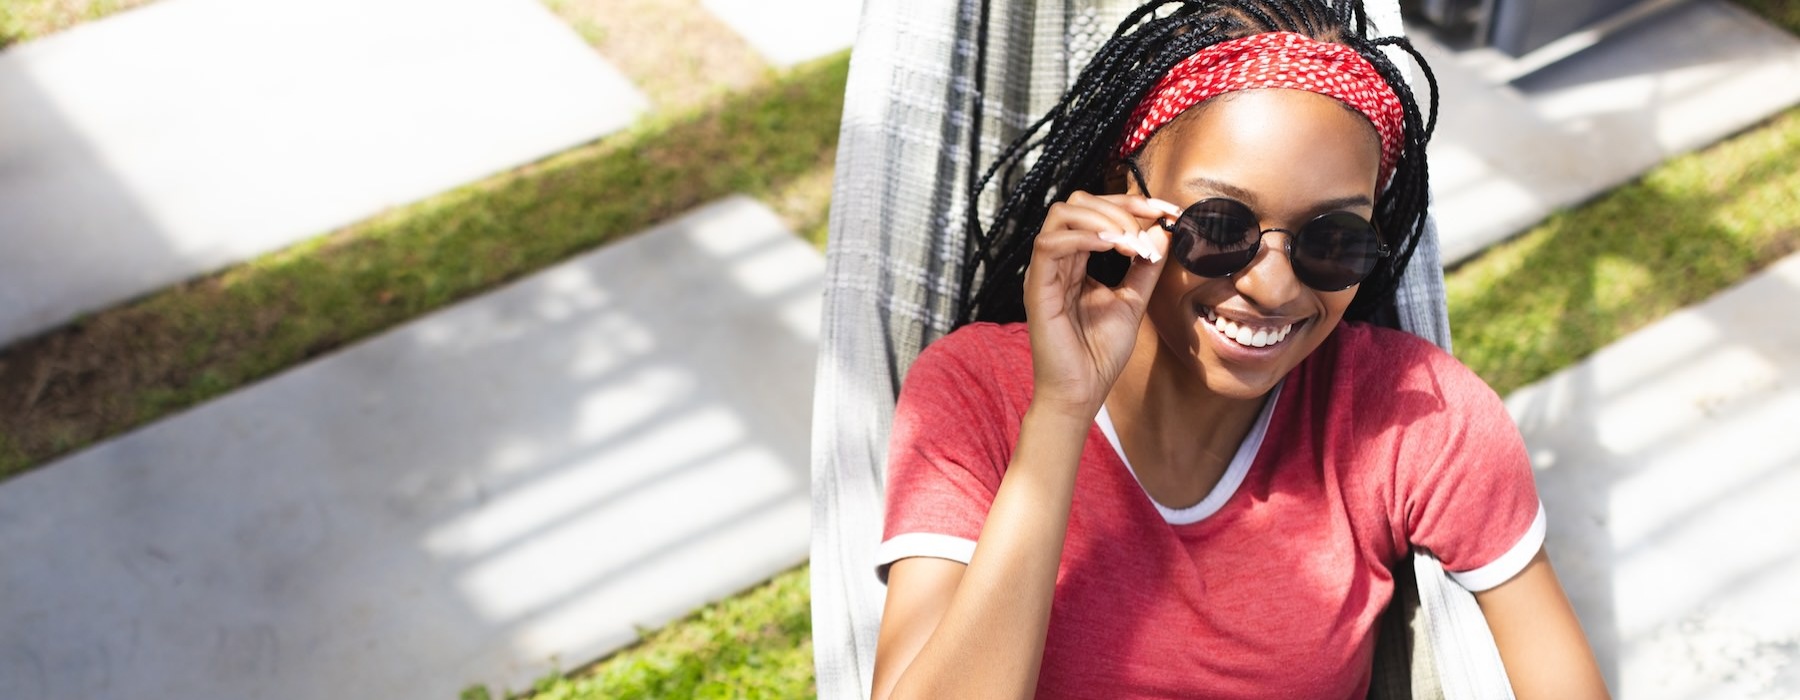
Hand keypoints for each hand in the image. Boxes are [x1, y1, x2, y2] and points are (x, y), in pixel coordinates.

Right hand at [1024, 191, 1181, 416]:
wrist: (1081, 393)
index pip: (1097, 211)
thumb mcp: (1133, 302)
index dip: (1133, 203)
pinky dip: (1084, 237)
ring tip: (1133, 242)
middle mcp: (1057, 261)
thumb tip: (1162, 232)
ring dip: (1105, 218)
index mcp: (1075, 262)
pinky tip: (1113, 247)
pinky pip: (1050, 244)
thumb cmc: (1099, 354)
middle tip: (1151, 225)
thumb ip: (1145, 268)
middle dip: (1120, 205)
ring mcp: (1044, 272)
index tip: (1167, 211)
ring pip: (1063, 214)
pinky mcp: (1037, 288)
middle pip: (1078, 202)